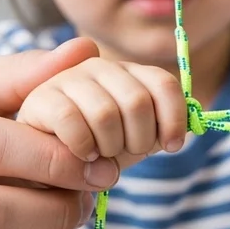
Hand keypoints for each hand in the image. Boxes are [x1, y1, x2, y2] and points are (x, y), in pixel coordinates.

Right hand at [16, 57, 187, 166]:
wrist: (58, 161)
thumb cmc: (104, 146)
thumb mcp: (140, 137)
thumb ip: (165, 127)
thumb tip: (187, 129)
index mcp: (129, 72)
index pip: (164, 85)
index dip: (173, 117)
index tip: (172, 145)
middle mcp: (100, 66)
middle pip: (137, 102)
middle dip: (138, 139)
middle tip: (126, 152)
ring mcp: (69, 78)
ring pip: (106, 114)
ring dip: (109, 147)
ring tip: (102, 154)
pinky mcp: (42, 98)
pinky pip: (73, 122)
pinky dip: (83, 147)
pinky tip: (83, 153)